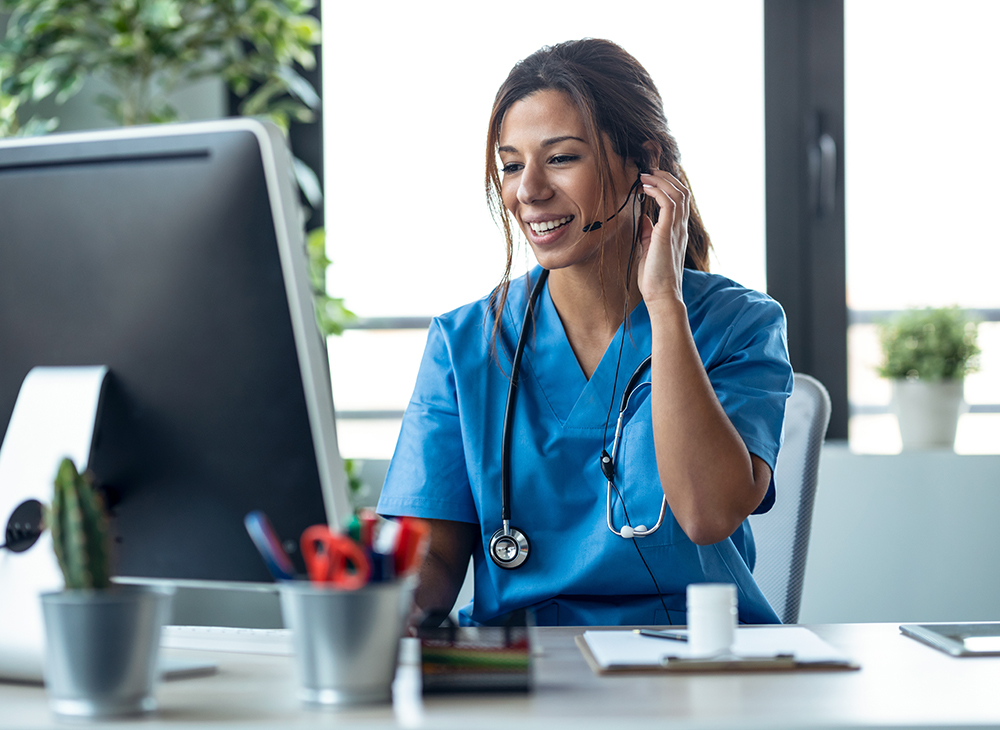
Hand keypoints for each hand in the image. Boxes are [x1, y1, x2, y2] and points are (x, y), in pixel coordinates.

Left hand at [635, 169, 690, 304]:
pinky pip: (668, 204)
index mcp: (677, 231)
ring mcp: (676, 230)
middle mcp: (680, 228)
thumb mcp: (648, 249)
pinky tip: (646, 188)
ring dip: (661, 180)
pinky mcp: (668, 233)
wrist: (661, 295)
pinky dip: (657, 191)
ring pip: (678, 193)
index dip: (668, 185)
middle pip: (682, 192)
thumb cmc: (654, 278)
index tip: (652, 178)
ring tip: (645, 175)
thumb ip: (648, 232)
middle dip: (666, 177)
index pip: (680, 201)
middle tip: (649, 171)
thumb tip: (643, 218)